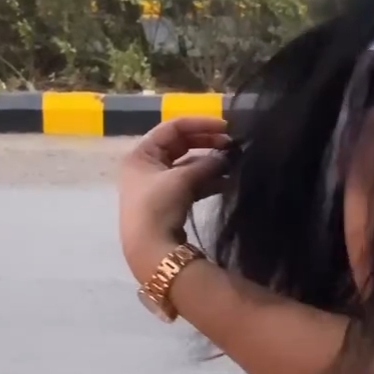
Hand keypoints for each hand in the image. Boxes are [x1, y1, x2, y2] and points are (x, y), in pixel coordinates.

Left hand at [119, 115, 232, 284]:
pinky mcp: (168, 202)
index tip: (226, 128)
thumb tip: (226, 157)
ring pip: (187, 165)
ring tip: (233, 164)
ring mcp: (157, 185)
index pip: (172, 128)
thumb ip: (206, 163)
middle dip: (206, 143)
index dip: (200, 124)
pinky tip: (226, 182)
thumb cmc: (158, 207)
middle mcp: (146, 166)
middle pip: (180, 145)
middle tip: (232, 145)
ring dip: (209, 163)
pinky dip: (207, 180)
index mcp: (141, 154)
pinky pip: (190, 183)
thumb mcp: (182, 179)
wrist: (150, 250)